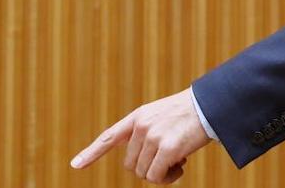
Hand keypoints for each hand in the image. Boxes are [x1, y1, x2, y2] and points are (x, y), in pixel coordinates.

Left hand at [71, 87, 211, 183]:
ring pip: (144, 174)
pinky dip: (168, 177)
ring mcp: (153, 137)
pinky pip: (157, 177)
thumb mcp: (160, 117)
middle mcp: (141, 127)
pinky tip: (181, 165)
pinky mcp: (167, 148)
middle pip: (131, 165)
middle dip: (148, 168)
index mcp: (138, 118)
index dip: (92, 152)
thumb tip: (139, 165)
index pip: (109, 136)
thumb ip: (145, 133)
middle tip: (168, 161)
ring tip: (177, 161)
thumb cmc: (188, 114)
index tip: (76, 164)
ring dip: (160, 174)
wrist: (209, 106)